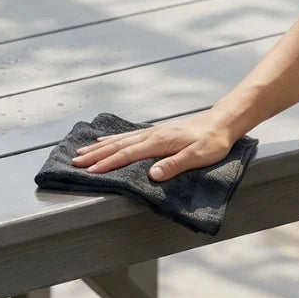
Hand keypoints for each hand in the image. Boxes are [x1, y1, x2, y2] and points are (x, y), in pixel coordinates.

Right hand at [71, 111, 238, 180]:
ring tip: (82, 153)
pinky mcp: (155, 133)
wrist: (223, 122)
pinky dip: (112, 140)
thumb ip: (175, 165)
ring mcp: (152, 133)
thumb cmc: (213, 141)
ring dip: (99, 148)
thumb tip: (152, 175)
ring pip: (119, 140)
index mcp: (159, 142)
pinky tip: (104, 141)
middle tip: (75, 162)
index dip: (108, 164)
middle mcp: (151, 135)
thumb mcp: (199, 156)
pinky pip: (127, 136)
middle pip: (117, 146)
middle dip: (95, 155)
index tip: (91, 172)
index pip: (127, 155)